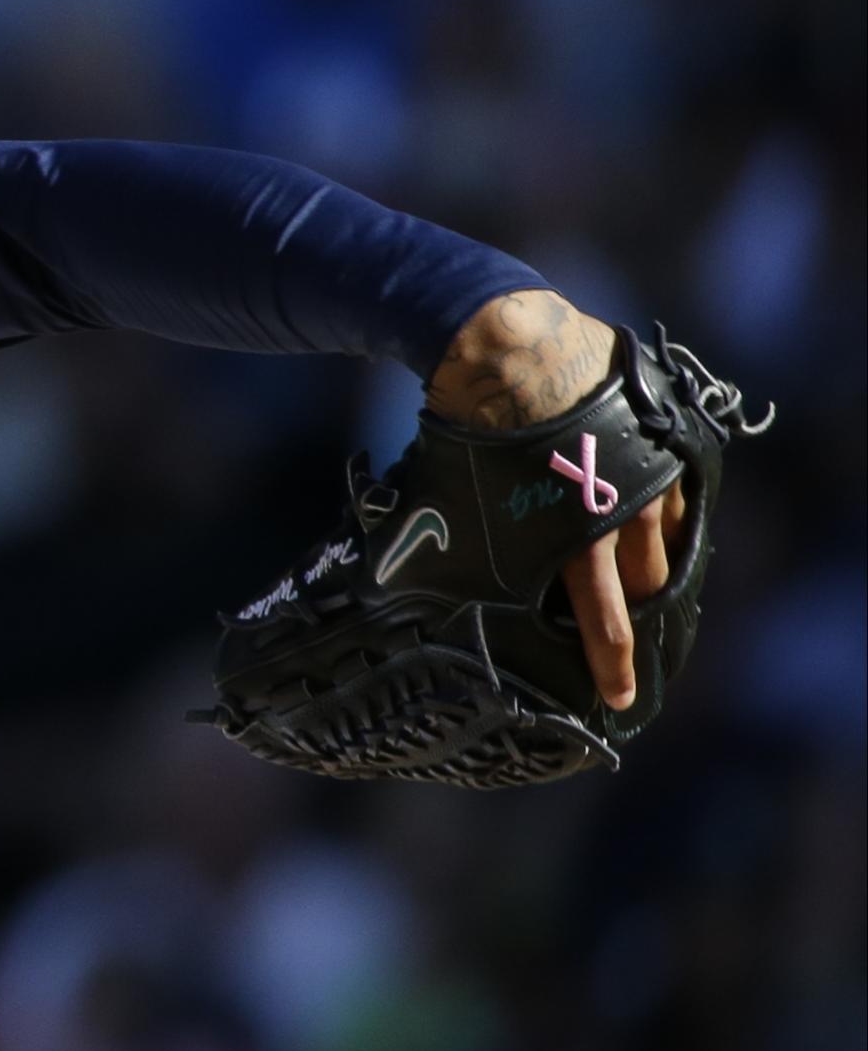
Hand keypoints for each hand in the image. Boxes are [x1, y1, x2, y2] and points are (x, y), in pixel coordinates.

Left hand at [423, 288, 680, 710]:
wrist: (507, 349)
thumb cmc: (467, 437)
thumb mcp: (440, 511)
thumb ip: (431, 561)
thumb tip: (380, 597)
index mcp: (578, 543)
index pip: (605, 623)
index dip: (611, 666)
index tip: (619, 701)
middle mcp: (626, 514)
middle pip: (648, 585)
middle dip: (641, 617)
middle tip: (633, 639)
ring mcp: (651, 470)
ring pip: (665, 535)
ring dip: (653, 562)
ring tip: (642, 582)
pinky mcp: (659, 434)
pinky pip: (670, 487)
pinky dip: (658, 509)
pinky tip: (645, 515)